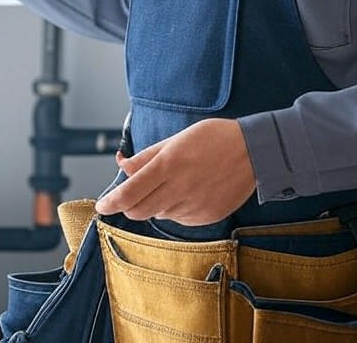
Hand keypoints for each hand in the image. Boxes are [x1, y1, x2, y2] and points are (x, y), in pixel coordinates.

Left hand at [95, 119, 256, 225]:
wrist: (254, 152)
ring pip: (159, 214)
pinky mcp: (205, 217)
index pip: (129, 193)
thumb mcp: (177, 139)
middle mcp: (179, 188)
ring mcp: (193, 206)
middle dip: (129, 205)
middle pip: (138, 212)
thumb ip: (147, 156)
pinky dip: (175, 208)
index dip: (111, 202)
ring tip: (174, 182)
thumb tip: (122, 165)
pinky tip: (190, 190)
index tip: (102, 206)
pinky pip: (179, 218)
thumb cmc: (214, 138)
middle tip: (132, 194)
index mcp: (169, 165)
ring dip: (156, 203)